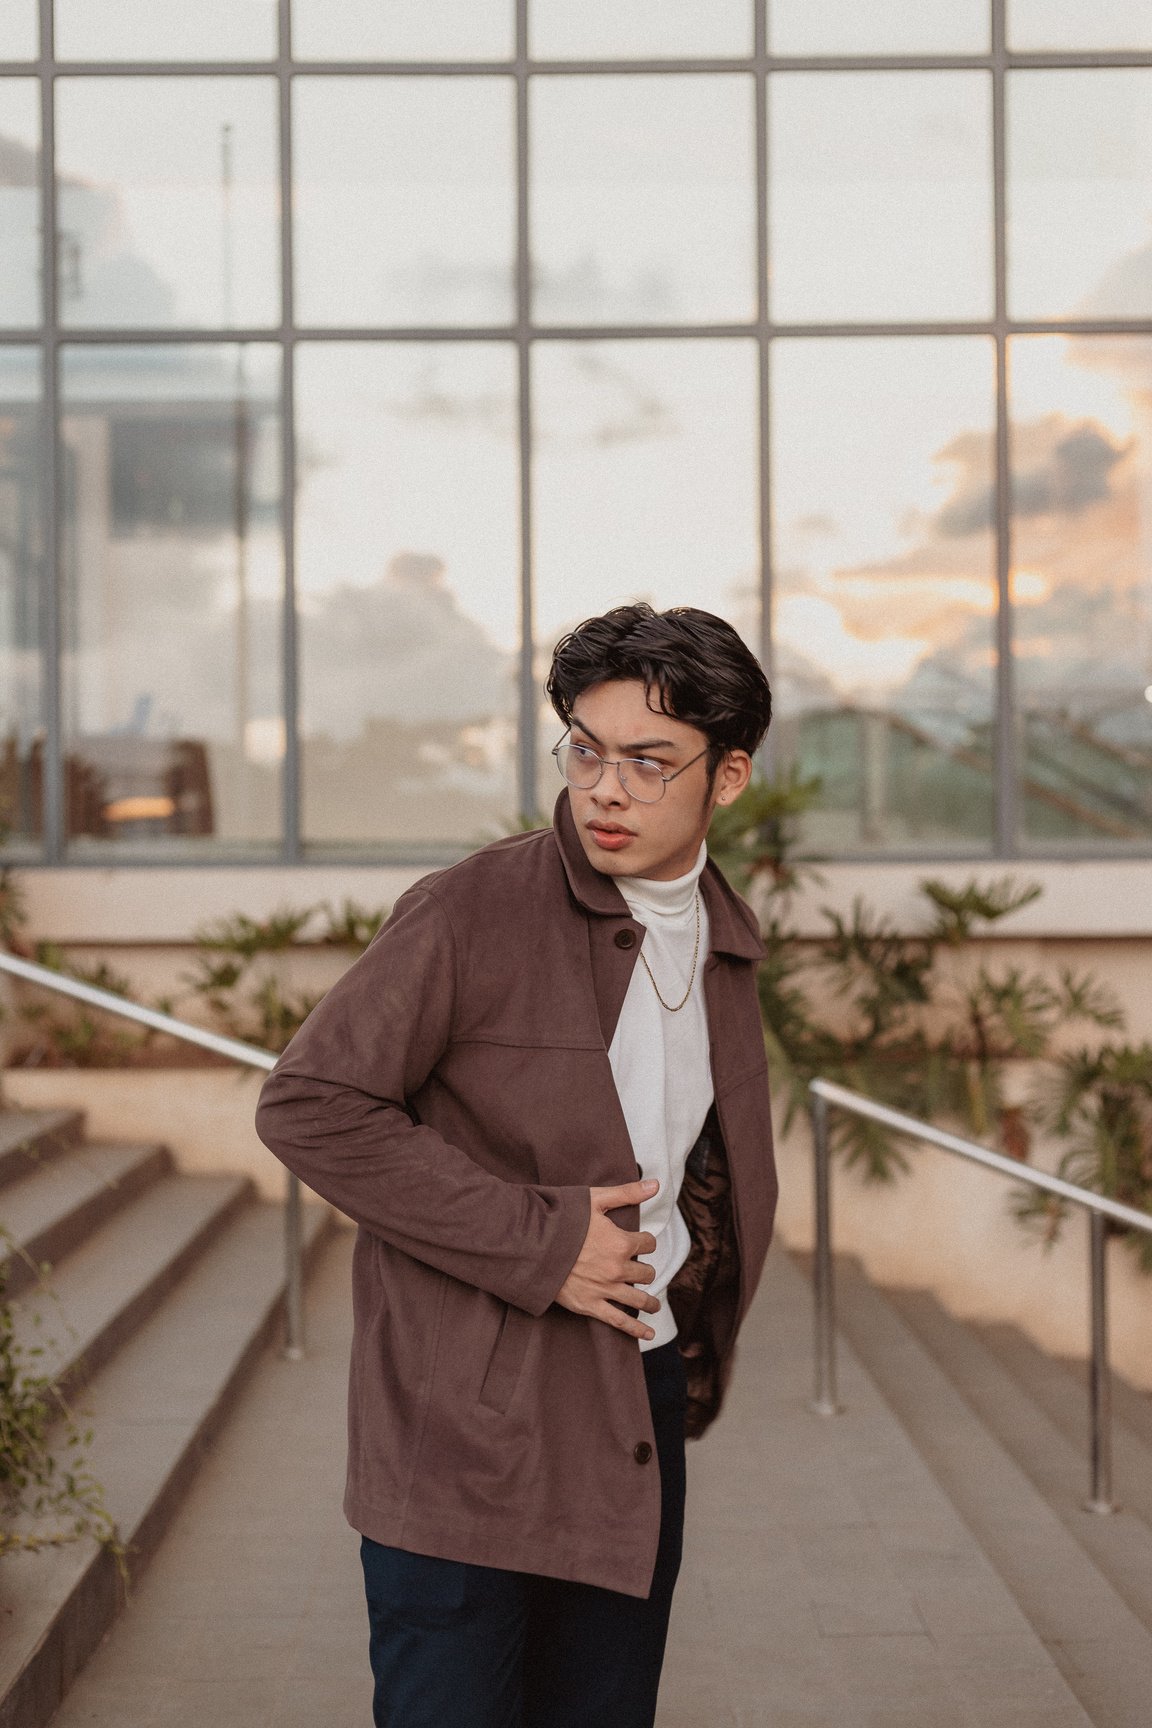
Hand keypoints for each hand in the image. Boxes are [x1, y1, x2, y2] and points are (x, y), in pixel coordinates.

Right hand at [555, 1179, 660, 1340]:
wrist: (531, 1245)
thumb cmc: (561, 1219)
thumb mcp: (595, 1200)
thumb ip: (628, 1193)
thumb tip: (656, 1184)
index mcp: (621, 1242)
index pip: (648, 1243)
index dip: (644, 1241)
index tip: (639, 1241)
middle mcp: (617, 1268)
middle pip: (645, 1272)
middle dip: (644, 1269)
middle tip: (638, 1268)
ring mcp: (605, 1289)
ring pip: (638, 1299)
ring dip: (649, 1302)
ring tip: (653, 1305)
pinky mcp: (590, 1305)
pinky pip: (619, 1321)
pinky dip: (636, 1330)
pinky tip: (648, 1335)